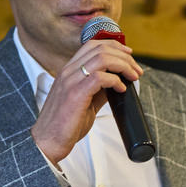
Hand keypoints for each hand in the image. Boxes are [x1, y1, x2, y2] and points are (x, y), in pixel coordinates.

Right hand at [31, 40, 143, 163]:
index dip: (114, 46)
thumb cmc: (64, 124)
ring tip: (133, 77)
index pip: (92, 45)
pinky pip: (100, 77)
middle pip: (101, 48)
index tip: (129, 55)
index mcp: (69, 70)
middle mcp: (68, 71)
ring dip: (123, 66)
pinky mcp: (75, 94)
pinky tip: (121, 89)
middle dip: (124, 57)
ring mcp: (70, 81)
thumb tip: (117, 82)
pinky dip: (115, 81)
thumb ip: (99, 89)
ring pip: (102, 58)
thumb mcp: (84, 101)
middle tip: (136, 70)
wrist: (48, 141)